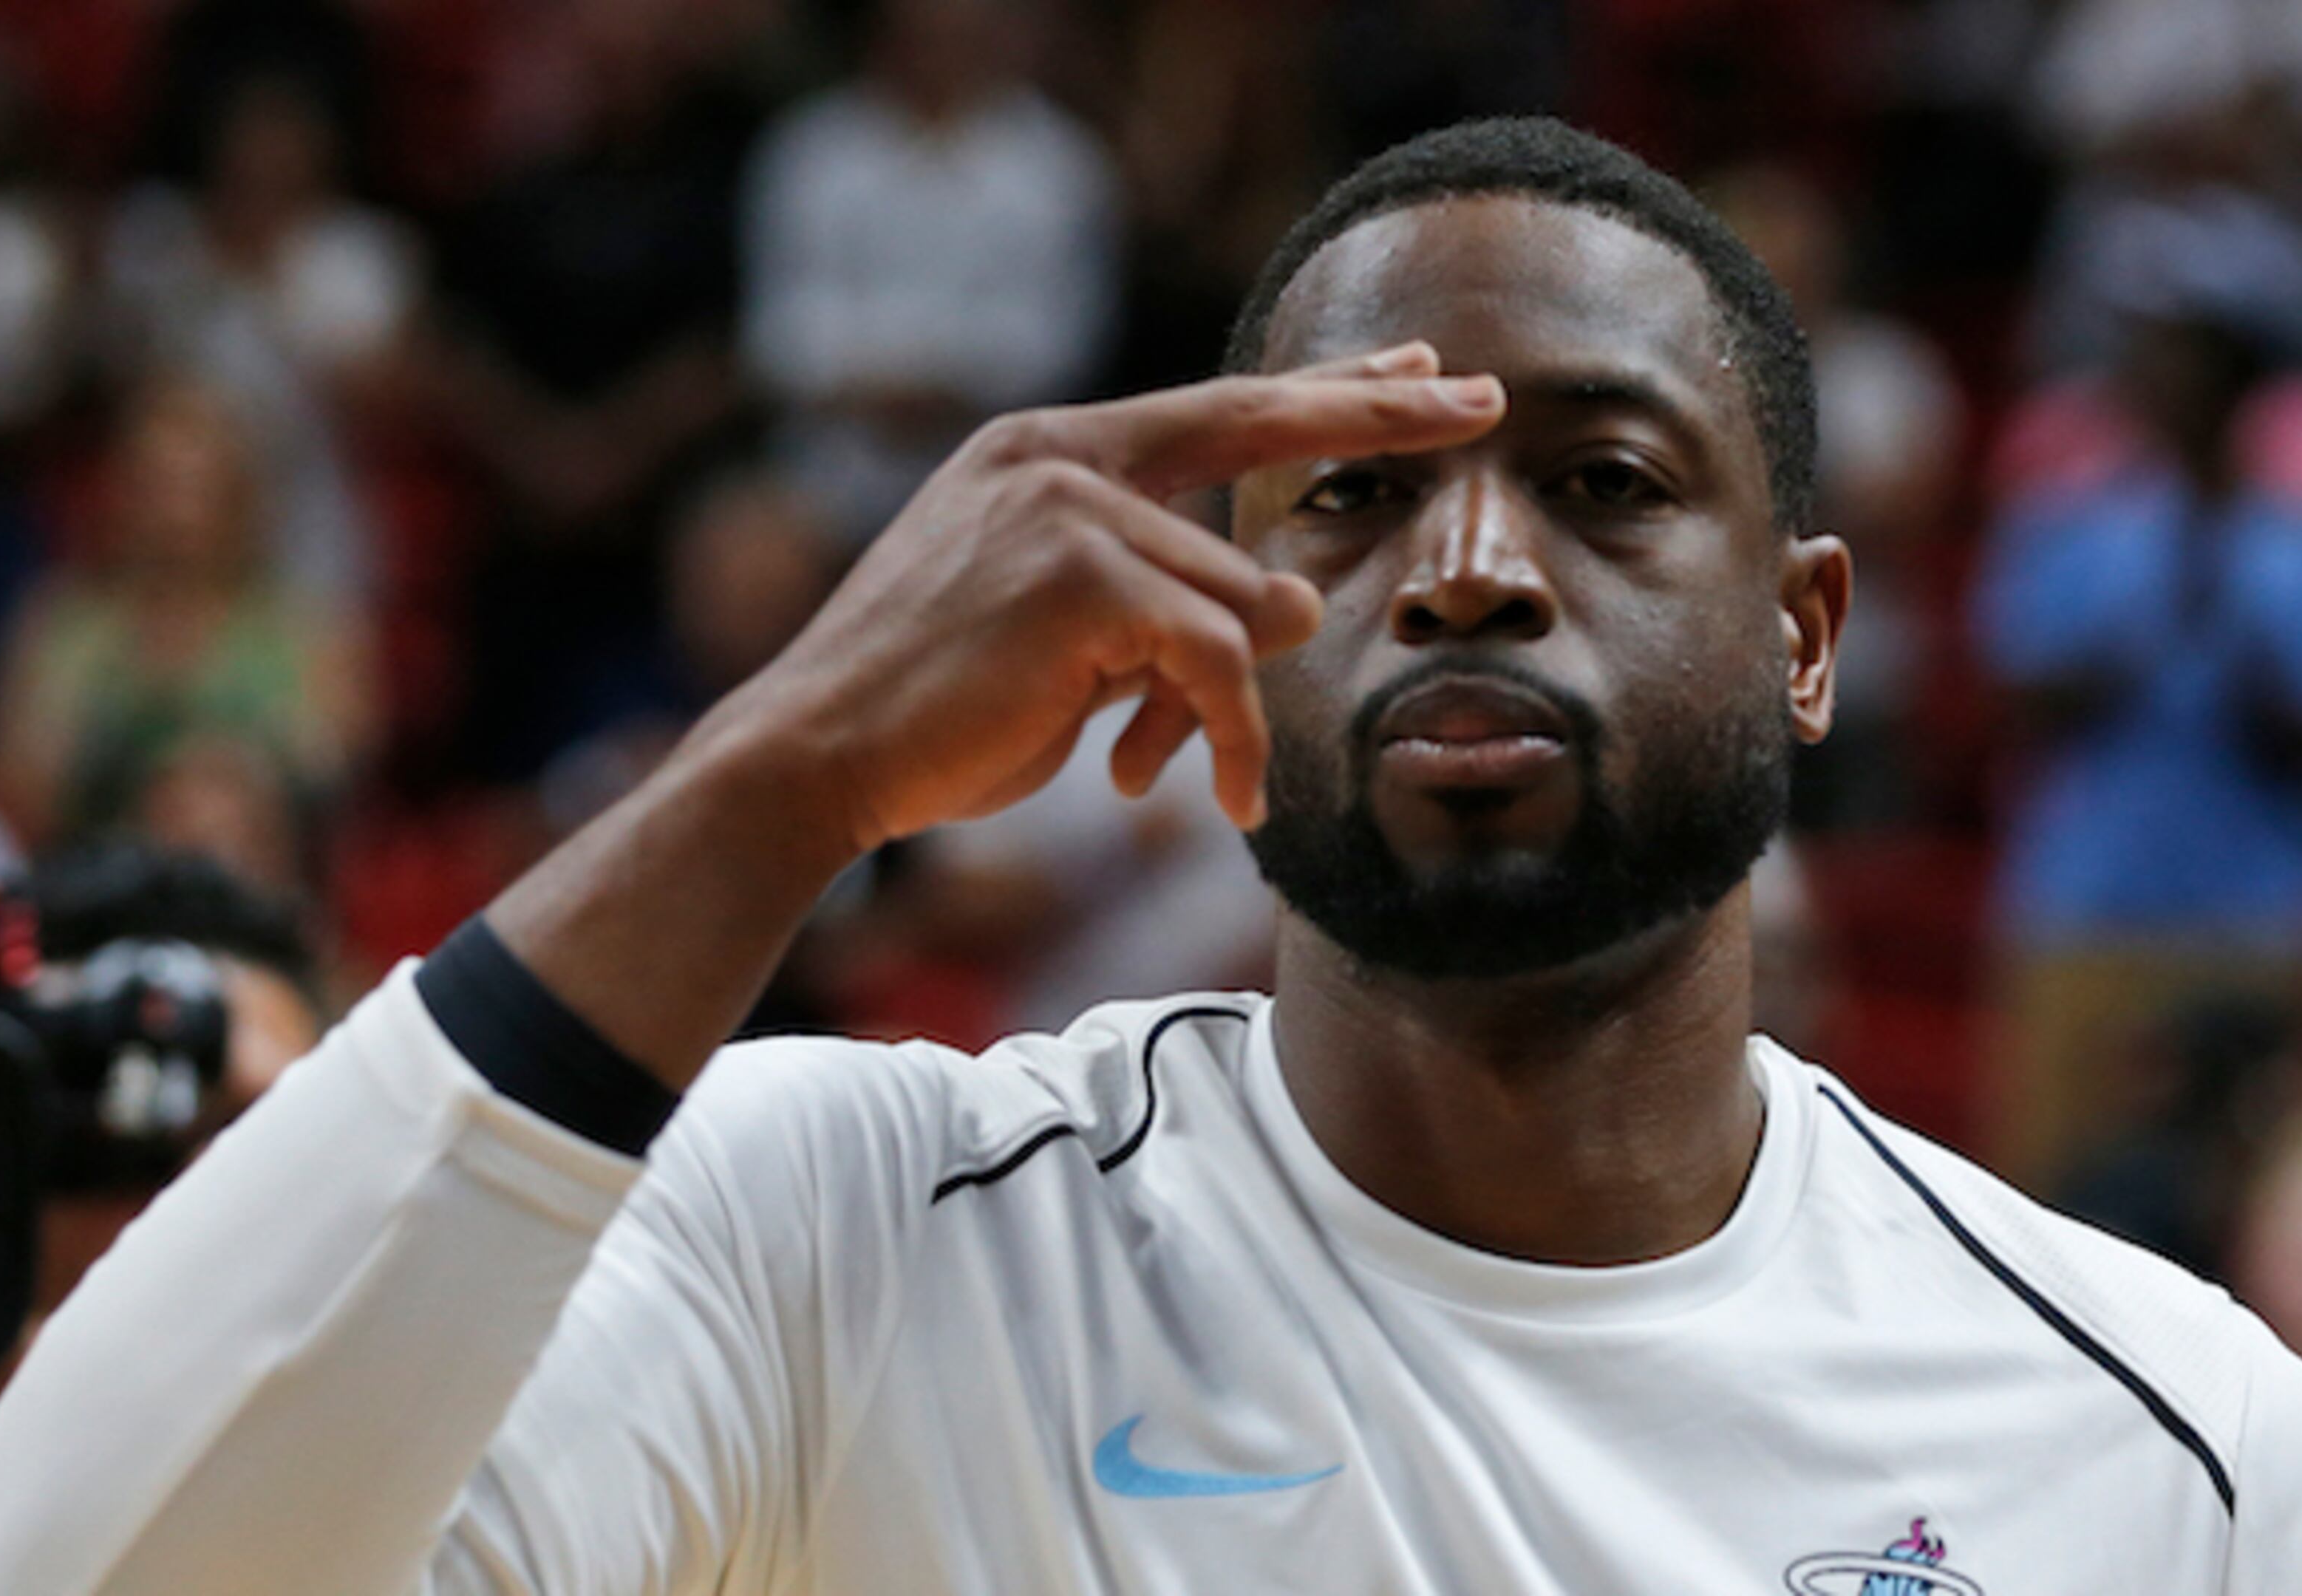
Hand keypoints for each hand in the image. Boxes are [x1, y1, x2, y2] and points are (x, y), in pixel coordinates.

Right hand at [720, 343, 1504, 847]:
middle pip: (1254, 435)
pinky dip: (1233, 740)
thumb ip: (1167, 606)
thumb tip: (1295, 602)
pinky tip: (1221, 799)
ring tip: (1157, 769)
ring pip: (1238, 599)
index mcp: (1044, 454)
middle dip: (1376, 417)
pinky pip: (1221, 660)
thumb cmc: (935, 713)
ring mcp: (1071, 506)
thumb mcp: (1067, 643)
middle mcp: (1059, 457)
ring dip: (1225, 704)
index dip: (1320, 389)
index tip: (1410, 371)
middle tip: (1484, 401)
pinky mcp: (1087, 579)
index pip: (1214, 407)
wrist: (817, 754)